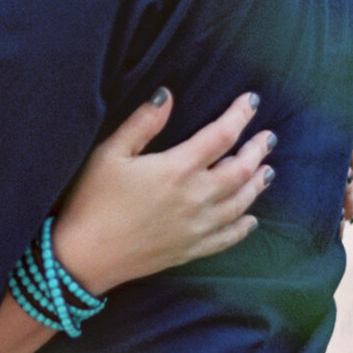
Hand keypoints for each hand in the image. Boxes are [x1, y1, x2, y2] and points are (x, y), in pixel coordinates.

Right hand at [53, 90, 273, 294]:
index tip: (252, 101)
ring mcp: (197, 227)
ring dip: (257, 184)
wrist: (83, 257)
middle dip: (257, 150)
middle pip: (240, 170)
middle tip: (268, 137)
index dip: (240, 115)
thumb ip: (143, 123)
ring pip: (241, 202)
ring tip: (268, 170)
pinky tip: (251, 219)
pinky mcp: (191, 250)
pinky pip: (228, 237)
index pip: (221, 136)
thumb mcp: (110, 153)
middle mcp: (195, 198)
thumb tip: (168, 95)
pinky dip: (244, 227)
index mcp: (176, 169)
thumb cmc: (92, 200)